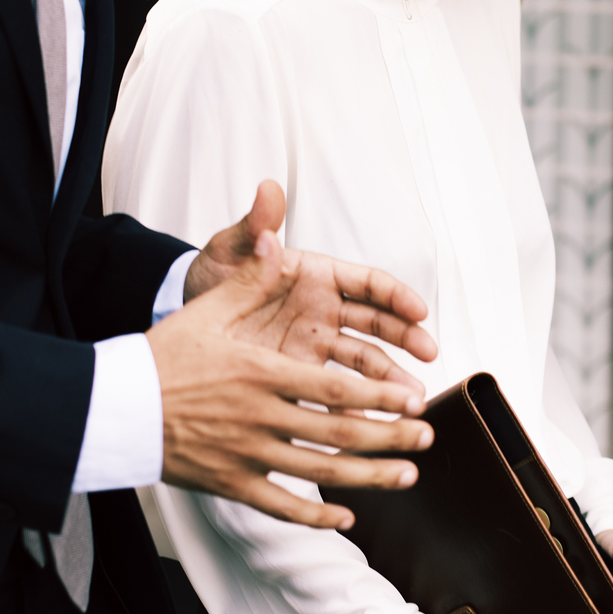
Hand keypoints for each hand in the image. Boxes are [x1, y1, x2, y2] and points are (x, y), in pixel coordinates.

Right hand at [148, 230, 434, 528]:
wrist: (113, 407)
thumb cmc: (163, 355)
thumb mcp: (209, 309)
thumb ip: (252, 278)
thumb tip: (279, 240)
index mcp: (262, 373)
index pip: (336, 388)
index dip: (381, 397)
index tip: (414, 399)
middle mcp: (260, 417)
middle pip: (338, 433)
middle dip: (390, 436)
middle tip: (427, 438)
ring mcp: (245, 454)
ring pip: (319, 471)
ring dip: (369, 477)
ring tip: (407, 477)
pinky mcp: (229, 483)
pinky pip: (279, 504)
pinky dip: (314, 515)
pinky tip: (346, 518)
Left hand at [185, 181, 437, 394]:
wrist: (184, 320)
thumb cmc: (211, 275)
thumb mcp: (228, 252)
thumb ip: (254, 229)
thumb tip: (269, 190)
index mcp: (317, 275)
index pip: (368, 282)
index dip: (396, 295)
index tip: (419, 310)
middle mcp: (325, 309)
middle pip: (378, 322)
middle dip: (407, 337)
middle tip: (429, 354)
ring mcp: (317, 344)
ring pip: (365, 361)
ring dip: (390, 378)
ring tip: (410, 399)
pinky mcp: (303, 375)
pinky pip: (335, 392)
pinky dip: (355, 407)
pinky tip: (374, 424)